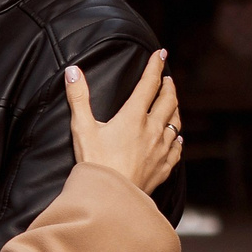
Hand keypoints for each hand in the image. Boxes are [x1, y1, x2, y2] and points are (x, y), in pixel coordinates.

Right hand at [67, 50, 181, 194]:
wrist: (111, 198)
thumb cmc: (95, 163)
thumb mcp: (82, 128)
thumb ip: (78, 98)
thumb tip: (73, 71)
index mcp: (133, 117)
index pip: (149, 84)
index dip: (155, 67)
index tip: (160, 54)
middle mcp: (152, 129)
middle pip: (168, 101)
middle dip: (168, 86)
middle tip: (167, 78)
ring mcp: (161, 149)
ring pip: (176, 122)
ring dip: (175, 108)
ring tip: (172, 102)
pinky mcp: (164, 166)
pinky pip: (177, 148)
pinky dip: (178, 138)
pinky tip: (177, 138)